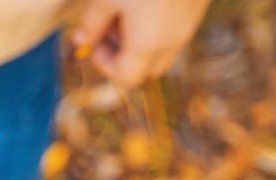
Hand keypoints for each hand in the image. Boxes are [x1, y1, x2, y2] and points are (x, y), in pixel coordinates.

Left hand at [71, 0, 210, 87]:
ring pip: (163, 51)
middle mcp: (172, 42)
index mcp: (147, 44)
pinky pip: (174, 32)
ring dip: (142, 42)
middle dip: (125, 56)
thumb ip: (91, 23)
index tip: (93, 40)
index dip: (103, 64)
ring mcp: (188, 27)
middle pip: (147, 69)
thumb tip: (80, 41)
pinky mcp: (195, 11)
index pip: (125, 76)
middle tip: (109, 28)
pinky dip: (157, 28)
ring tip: (128, 10)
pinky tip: (147, 1)